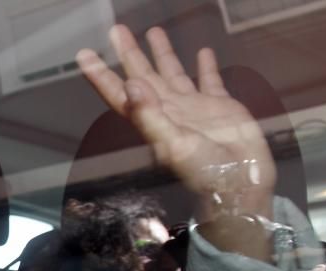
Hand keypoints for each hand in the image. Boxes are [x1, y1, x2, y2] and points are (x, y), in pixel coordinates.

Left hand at [77, 26, 275, 214]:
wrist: (241, 184)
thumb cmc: (205, 172)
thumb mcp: (173, 144)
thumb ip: (150, 116)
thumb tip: (131, 86)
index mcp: (153, 119)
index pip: (120, 93)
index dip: (102, 75)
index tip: (85, 56)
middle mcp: (169, 111)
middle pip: (144, 76)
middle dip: (130, 54)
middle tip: (117, 31)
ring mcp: (194, 108)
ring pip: (173, 74)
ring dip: (162, 55)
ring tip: (154, 32)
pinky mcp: (220, 108)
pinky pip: (210, 81)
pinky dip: (205, 67)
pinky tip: (202, 53)